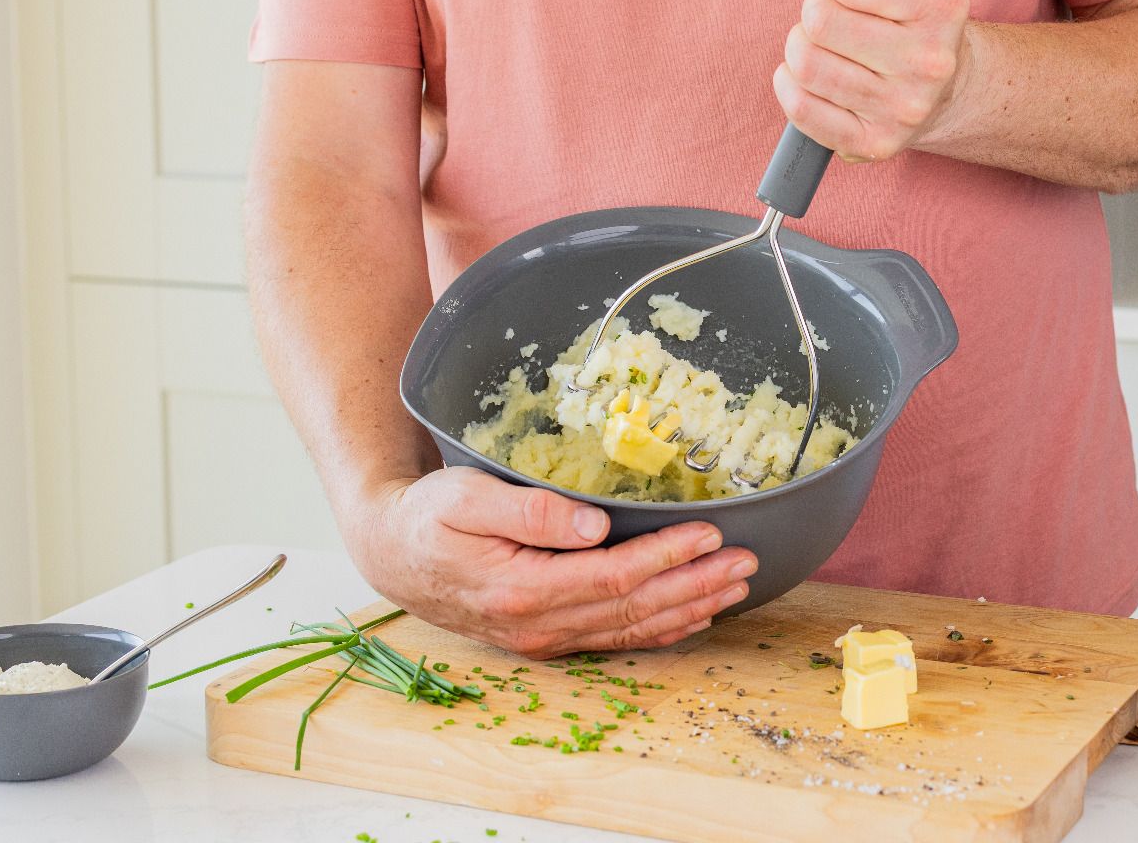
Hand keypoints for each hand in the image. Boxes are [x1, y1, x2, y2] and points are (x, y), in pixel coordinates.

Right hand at [348, 466, 755, 658]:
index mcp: (523, 589)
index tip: (710, 535)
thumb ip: (531, 513)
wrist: (392, 552)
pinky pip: (615, 640)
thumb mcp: (468, 498)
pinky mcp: (546, 638)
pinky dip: (660, 630)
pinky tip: (693, 616)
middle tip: (745, 561)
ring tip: (735, 586)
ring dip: (688, 609)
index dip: (667, 557)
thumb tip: (595, 525)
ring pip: (631, 630)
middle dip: (696, 585)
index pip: (614, 577)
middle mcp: (538, 625)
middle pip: (634, 609)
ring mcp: (544, 639)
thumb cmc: (429, 517)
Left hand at [773, 0, 972, 161]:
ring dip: (800, 47)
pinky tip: (810, 76)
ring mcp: (903, 109)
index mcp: (941, 4)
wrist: (949, 87)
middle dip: (815, 11)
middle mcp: (929, 61)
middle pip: (818, 22)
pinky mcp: (874, 144)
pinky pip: (800, 109)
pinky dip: (790, 86)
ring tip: (825, 45)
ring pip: (805, 65)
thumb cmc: (917, 10)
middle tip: (836, 18)